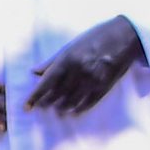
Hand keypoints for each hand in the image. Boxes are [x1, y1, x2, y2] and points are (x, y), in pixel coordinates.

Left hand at [27, 17, 144, 115]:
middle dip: (46, 103)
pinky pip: (88, 103)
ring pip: (71, 101)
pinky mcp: (103, 87)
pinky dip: (78, 109)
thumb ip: (52, 61)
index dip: (34, 97)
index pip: (46, 83)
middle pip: (57, 94)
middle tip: (40, 107)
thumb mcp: (71, 46)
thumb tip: (34, 72)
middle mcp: (77, 73)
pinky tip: (72, 112)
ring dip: (61, 107)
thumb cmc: (95, 38)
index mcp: (67, 60)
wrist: (123, 37)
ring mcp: (91, 81)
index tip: (26, 107)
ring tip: (56, 110)